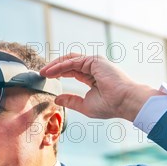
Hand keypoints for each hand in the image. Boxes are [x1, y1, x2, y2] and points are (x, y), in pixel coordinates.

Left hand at [40, 53, 163, 121]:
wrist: (125, 102)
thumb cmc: (110, 105)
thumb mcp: (85, 105)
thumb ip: (71, 101)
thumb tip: (57, 98)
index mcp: (92, 76)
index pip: (71, 71)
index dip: (57, 73)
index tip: (46, 78)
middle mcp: (93, 67)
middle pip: (68, 63)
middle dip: (53, 67)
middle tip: (41, 73)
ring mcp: (94, 63)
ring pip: (69, 59)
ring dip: (55, 65)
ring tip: (43, 72)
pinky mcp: (94, 61)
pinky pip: (73, 61)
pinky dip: (61, 66)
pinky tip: (51, 72)